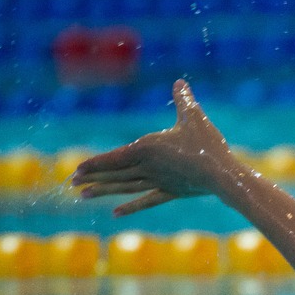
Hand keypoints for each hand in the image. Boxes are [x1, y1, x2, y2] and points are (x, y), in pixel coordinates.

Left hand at [72, 79, 237, 215]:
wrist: (223, 174)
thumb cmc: (207, 144)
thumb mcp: (194, 117)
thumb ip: (184, 99)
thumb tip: (179, 81)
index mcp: (147, 149)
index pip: (114, 157)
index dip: (94, 163)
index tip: (76, 170)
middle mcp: (147, 167)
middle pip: (115, 173)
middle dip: (93, 178)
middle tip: (72, 183)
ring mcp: (158, 182)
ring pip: (126, 187)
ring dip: (104, 191)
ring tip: (84, 195)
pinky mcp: (171, 192)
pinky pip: (146, 200)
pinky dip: (131, 206)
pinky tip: (116, 212)